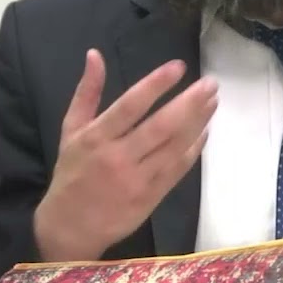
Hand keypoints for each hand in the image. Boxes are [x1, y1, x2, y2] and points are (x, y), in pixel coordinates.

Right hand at [33, 50, 217, 261]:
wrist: (69, 228)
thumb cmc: (71, 173)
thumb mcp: (70, 130)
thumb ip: (86, 92)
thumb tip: (95, 54)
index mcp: (96, 137)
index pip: (130, 106)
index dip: (155, 84)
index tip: (179, 66)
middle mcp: (118, 157)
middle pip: (160, 126)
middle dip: (189, 102)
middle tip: (210, 83)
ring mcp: (137, 179)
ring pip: (174, 147)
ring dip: (198, 122)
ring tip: (213, 101)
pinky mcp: (151, 197)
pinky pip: (178, 169)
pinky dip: (194, 149)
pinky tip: (205, 131)